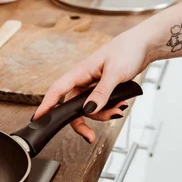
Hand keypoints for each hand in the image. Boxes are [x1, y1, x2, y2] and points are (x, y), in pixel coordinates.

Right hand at [31, 30, 150, 142]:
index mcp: (79, 72)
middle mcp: (81, 80)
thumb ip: (101, 93)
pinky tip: (120, 105)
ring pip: (87, 108)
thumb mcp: (115, 73)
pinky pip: (98, 105)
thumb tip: (89, 110)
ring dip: (102, 114)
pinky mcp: (100, 89)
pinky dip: (108, 109)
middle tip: (89, 136)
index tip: (38, 119)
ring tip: (118, 109)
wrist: (143, 45)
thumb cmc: (127, 51)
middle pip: (72, 106)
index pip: (57, 91)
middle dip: (80, 122)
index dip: (45, 106)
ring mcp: (91, 85)